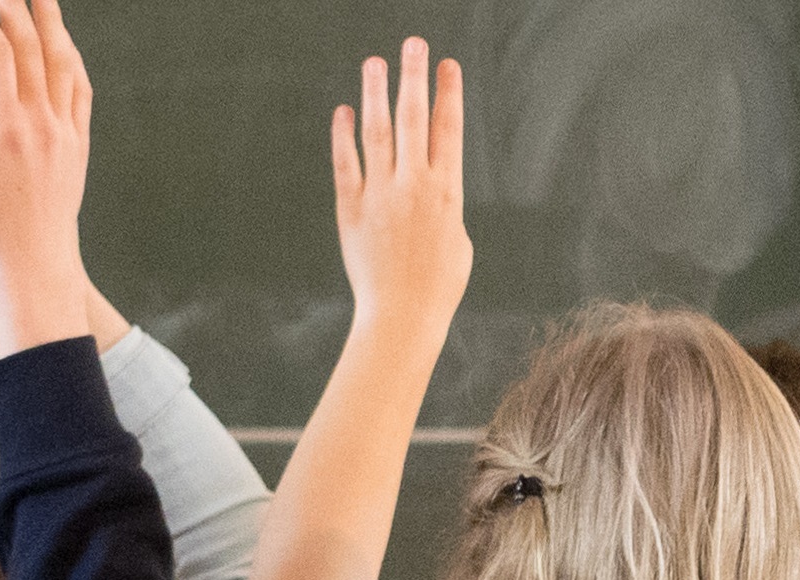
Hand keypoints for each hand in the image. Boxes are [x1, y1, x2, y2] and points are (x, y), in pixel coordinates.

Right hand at [0, 0, 95, 353]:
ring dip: (51, 25)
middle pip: (33, 47)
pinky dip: (70, 59)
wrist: (32, 263)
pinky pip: (80, 88)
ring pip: (63, 61)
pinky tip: (62, 47)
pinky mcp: (78, 142)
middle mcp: (41, 121)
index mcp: (4, 126)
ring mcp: (65, 130)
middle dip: (16, 11)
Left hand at [332, 39, 471, 324]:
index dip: (448, 94)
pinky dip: (344, 137)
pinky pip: (346, 165)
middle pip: (414, 120)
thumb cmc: (438, 283)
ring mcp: (380, 196)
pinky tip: (343, 112)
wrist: (403, 315)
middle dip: (414, 78)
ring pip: (378, 134)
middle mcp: (414, 186)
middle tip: (412, 44)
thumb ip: (443, 204)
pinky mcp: (351, 210)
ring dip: (376, 95)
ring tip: (375, 63)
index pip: (448, 129)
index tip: (448, 65)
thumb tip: (433, 189)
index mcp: (448, 190)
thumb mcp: (456, 238)